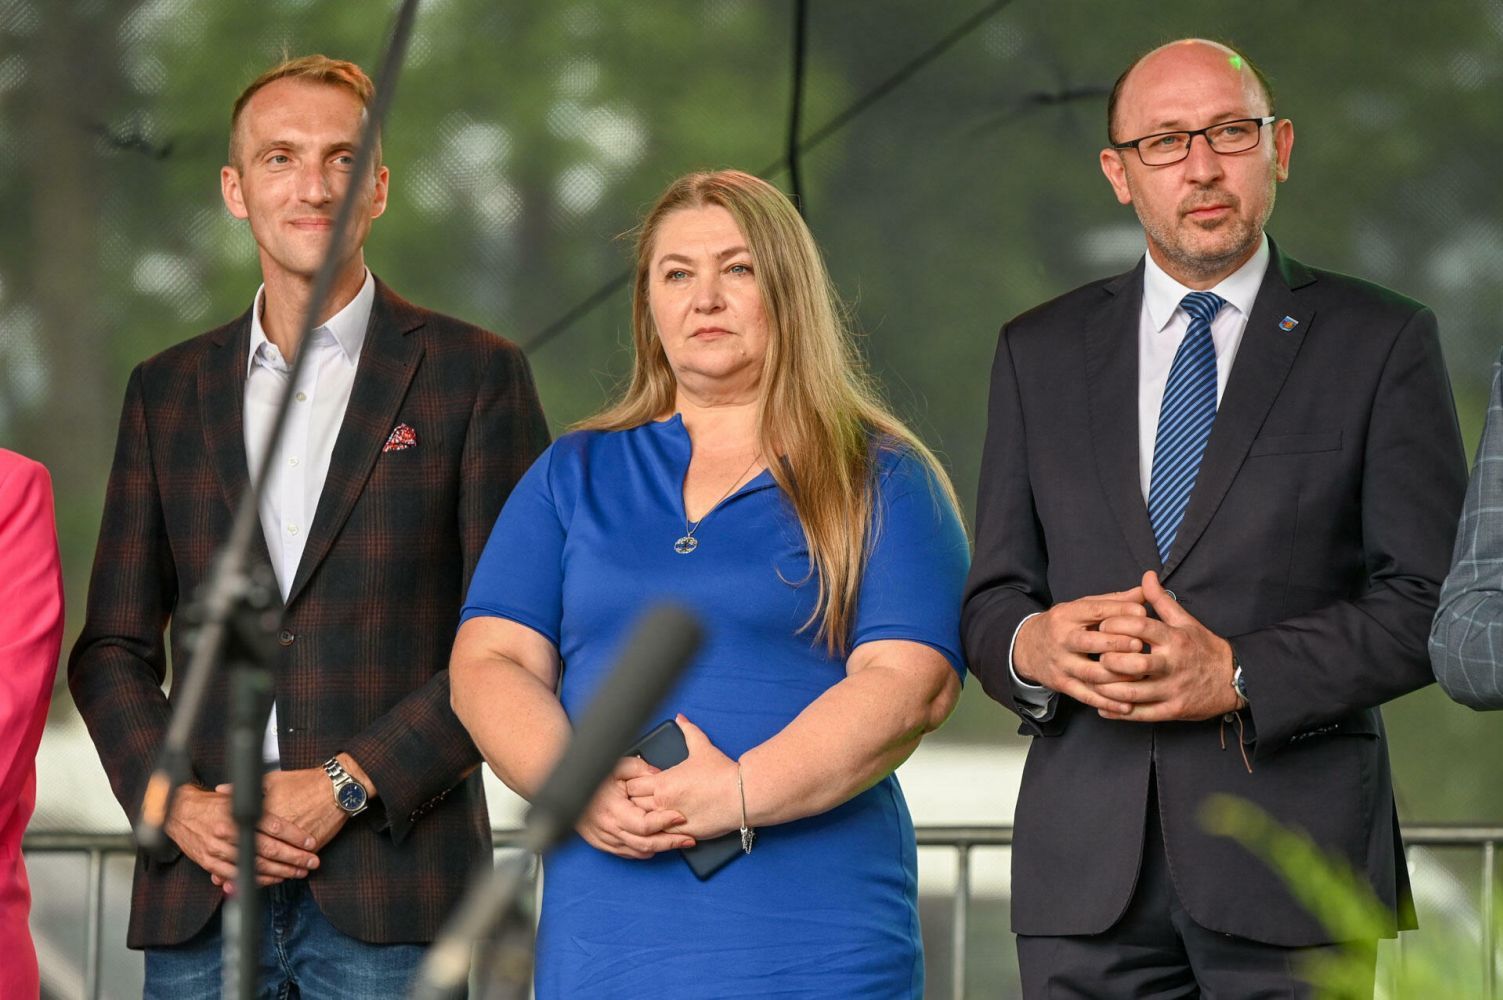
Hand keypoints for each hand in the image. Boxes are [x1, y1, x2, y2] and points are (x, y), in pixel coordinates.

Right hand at [164, 785, 319, 891]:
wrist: (179, 812)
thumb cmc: (212, 804)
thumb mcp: (236, 796)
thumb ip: (259, 801)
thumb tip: (286, 802)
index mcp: (239, 813)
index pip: (275, 826)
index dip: (295, 836)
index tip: (310, 842)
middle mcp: (230, 832)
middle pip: (270, 848)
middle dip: (294, 857)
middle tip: (311, 861)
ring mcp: (219, 850)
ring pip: (257, 865)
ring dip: (281, 871)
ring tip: (299, 872)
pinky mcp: (210, 863)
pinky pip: (239, 876)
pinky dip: (259, 879)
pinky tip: (275, 879)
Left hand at [211, 762, 361, 892]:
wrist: (336, 788)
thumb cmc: (306, 782)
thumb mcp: (272, 779)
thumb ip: (244, 788)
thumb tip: (221, 790)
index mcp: (264, 813)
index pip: (241, 835)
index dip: (228, 851)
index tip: (218, 863)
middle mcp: (276, 829)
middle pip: (254, 854)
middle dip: (239, 869)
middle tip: (227, 881)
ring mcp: (293, 840)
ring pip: (271, 864)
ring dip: (258, 877)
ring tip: (243, 884)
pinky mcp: (308, 846)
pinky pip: (290, 865)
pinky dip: (280, 875)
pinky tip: (275, 880)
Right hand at [576, 756, 694, 859]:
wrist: (565, 787)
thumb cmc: (592, 775)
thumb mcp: (616, 765)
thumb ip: (640, 770)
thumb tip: (660, 775)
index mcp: (613, 810)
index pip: (645, 825)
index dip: (665, 822)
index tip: (681, 817)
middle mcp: (609, 828)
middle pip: (645, 844)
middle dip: (670, 842)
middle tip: (688, 839)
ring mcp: (604, 838)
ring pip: (637, 851)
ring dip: (659, 849)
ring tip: (678, 843)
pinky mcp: (600, 843)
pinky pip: (626, 853)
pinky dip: (643, 851)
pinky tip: (656, 847)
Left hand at [622, 715, 739, 840]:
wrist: (742, 795)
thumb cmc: (722, 773)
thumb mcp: (702, 748)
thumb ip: (688, 731)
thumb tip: (681, 718)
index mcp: (662, 783)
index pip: (632, 785)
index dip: (632, 784)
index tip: (636, 784)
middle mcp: (663, 804)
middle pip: (633, 806)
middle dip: (634, 802)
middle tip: (637, 800)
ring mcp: (672, 822)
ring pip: (644, 824)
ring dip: (643, 819)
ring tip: (646, 814)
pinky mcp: (684, 835)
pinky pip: (661, 837)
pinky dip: (659, 832)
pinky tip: (661, 827)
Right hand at [1012, 587, 1148, 713]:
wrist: (1028, 647)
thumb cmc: (1064, 625)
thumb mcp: (1081, 608)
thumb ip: (1113, 602)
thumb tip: (1145, 591)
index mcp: (1067, 615)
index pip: (1093, 611)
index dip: (1119, 611)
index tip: (1143, 613)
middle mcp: (1061, 639)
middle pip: (1090, 642)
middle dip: (1116, 644)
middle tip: (1140, 645)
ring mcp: (1061, 663)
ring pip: (1090, 673)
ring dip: (1117, 676)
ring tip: (1141, 675)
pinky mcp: (1062, 683)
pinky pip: (1086, 695)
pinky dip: (1107, 702)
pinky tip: (1127, 705)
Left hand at [1091, 570, 1237, 721]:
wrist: (1234, 679)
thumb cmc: (1204, 647)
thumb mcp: (1185, 621)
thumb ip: (1161, 600)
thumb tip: (1146, 576)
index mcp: (1174, 638)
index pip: (1140, 627)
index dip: (1115, 624)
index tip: (1102, 626)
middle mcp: (1173, 664)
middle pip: (1134, 662)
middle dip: (1110, 660)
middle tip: (1097, 657)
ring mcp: (1173, 689)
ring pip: (1133, 692)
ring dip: (1108, 689)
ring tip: (1093, 682)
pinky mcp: (1173, 710)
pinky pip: (1141, 714)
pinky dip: (1119, 712)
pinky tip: (1103, 707)